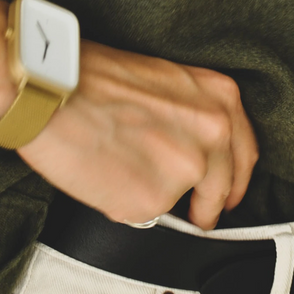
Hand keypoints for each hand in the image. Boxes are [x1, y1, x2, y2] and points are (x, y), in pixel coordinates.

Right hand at [16, 40, 258, 229]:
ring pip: (180, 201)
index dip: (236, 179)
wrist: (49, 87)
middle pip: (224, 188)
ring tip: (124, 178)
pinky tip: (104, 176)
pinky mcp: (154, 199)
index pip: (244, 154)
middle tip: (199, 215)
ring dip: (158, 198)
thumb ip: (192, 120)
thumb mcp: (167, 83)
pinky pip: (145, 214)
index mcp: (220, 99)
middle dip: (211, 206)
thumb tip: (191, 158)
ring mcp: (187, 169)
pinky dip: (125, 203)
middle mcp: (214, 134)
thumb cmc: (92, 77)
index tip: (230, 193)